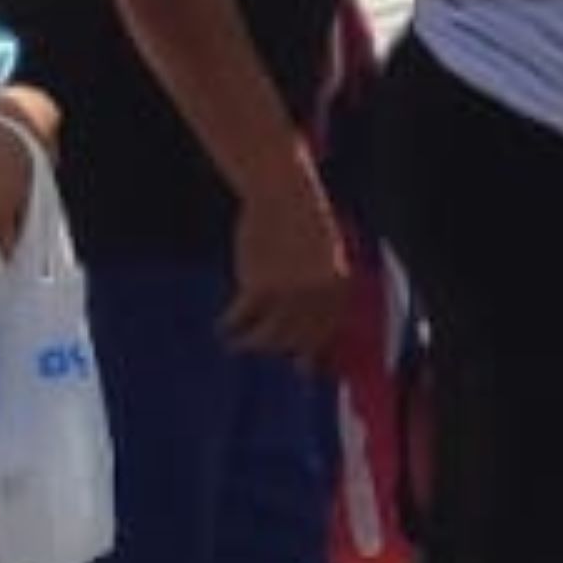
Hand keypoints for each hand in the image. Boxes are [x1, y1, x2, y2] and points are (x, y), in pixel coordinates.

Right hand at [225, 166, 353, 362]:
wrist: (284, 194)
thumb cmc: (303, 224)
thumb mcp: (325, 258)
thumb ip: (319, 292)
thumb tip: (305, 328)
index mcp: (340, 286)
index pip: (326, 332)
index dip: (312, 352)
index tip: (299, 368)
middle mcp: (318, 295)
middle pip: (295, 339)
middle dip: (275, 349)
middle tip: (258, 349)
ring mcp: (289, 293)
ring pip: (266, 336)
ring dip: (248, 343)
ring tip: (234, 344)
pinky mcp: (258, 286)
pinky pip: (239, 317)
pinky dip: (228, 324)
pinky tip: (222, 326)